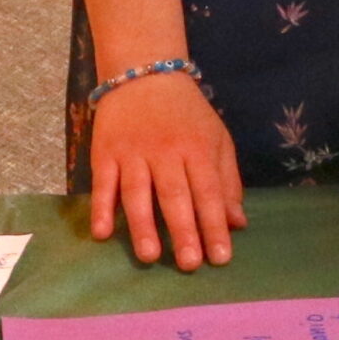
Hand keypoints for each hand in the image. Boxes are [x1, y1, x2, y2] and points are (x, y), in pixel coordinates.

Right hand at [87, 70, 246, 270]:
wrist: (144, 74)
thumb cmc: (187, 115)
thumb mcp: (216, 139)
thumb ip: (227, 181)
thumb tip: (237, 223)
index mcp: (197, 147)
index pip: (208, 191)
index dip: (214, 225)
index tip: (221, 258)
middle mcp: (165, 151)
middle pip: (174, 195)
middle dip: (183, 231)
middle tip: (190, 265)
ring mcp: (132, 152)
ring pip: (137, 192)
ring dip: (143, 225)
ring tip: (150, 257)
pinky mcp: (104, 153)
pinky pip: (102, 184)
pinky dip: (101, 208)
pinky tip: (102, 233)